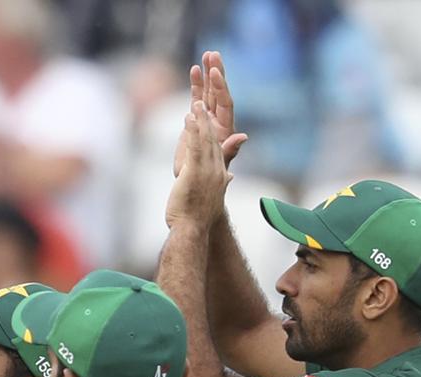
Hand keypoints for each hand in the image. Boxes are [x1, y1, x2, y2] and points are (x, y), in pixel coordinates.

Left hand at [166, 102, 232, 230]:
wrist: (193, 231)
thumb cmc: (196, 218)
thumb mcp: (209, 196)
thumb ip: (220, 182)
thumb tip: (229, 176)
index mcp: (219, 175)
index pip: (217, 148)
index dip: (213, 130)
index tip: (209, 114)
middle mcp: (216, 170)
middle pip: (214, 138)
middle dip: (210, 118)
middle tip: (207, 103)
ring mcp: (208, 170)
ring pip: (206, 139)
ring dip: (202, 119)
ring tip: (197, 102)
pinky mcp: (196, 172)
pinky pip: (196, 146)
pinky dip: (194, 130)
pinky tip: (190, 116)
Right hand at [173, 51, 247, 176]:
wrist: (194, 184)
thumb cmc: (207, 179)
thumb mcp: (218, 165)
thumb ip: (229, 150)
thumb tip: (243, 137)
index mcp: (225, 129)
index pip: (225, 103)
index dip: (220, 88)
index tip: (214, 72)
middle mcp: (218, 121)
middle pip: (218, 93)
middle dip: (216, 74)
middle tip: (213, 54)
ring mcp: (207, 119)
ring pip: (208, 93)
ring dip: (207, 74)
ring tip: (206, 55)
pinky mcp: (196, 121)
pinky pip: (197, 98)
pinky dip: (196, 85)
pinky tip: (194, 69)